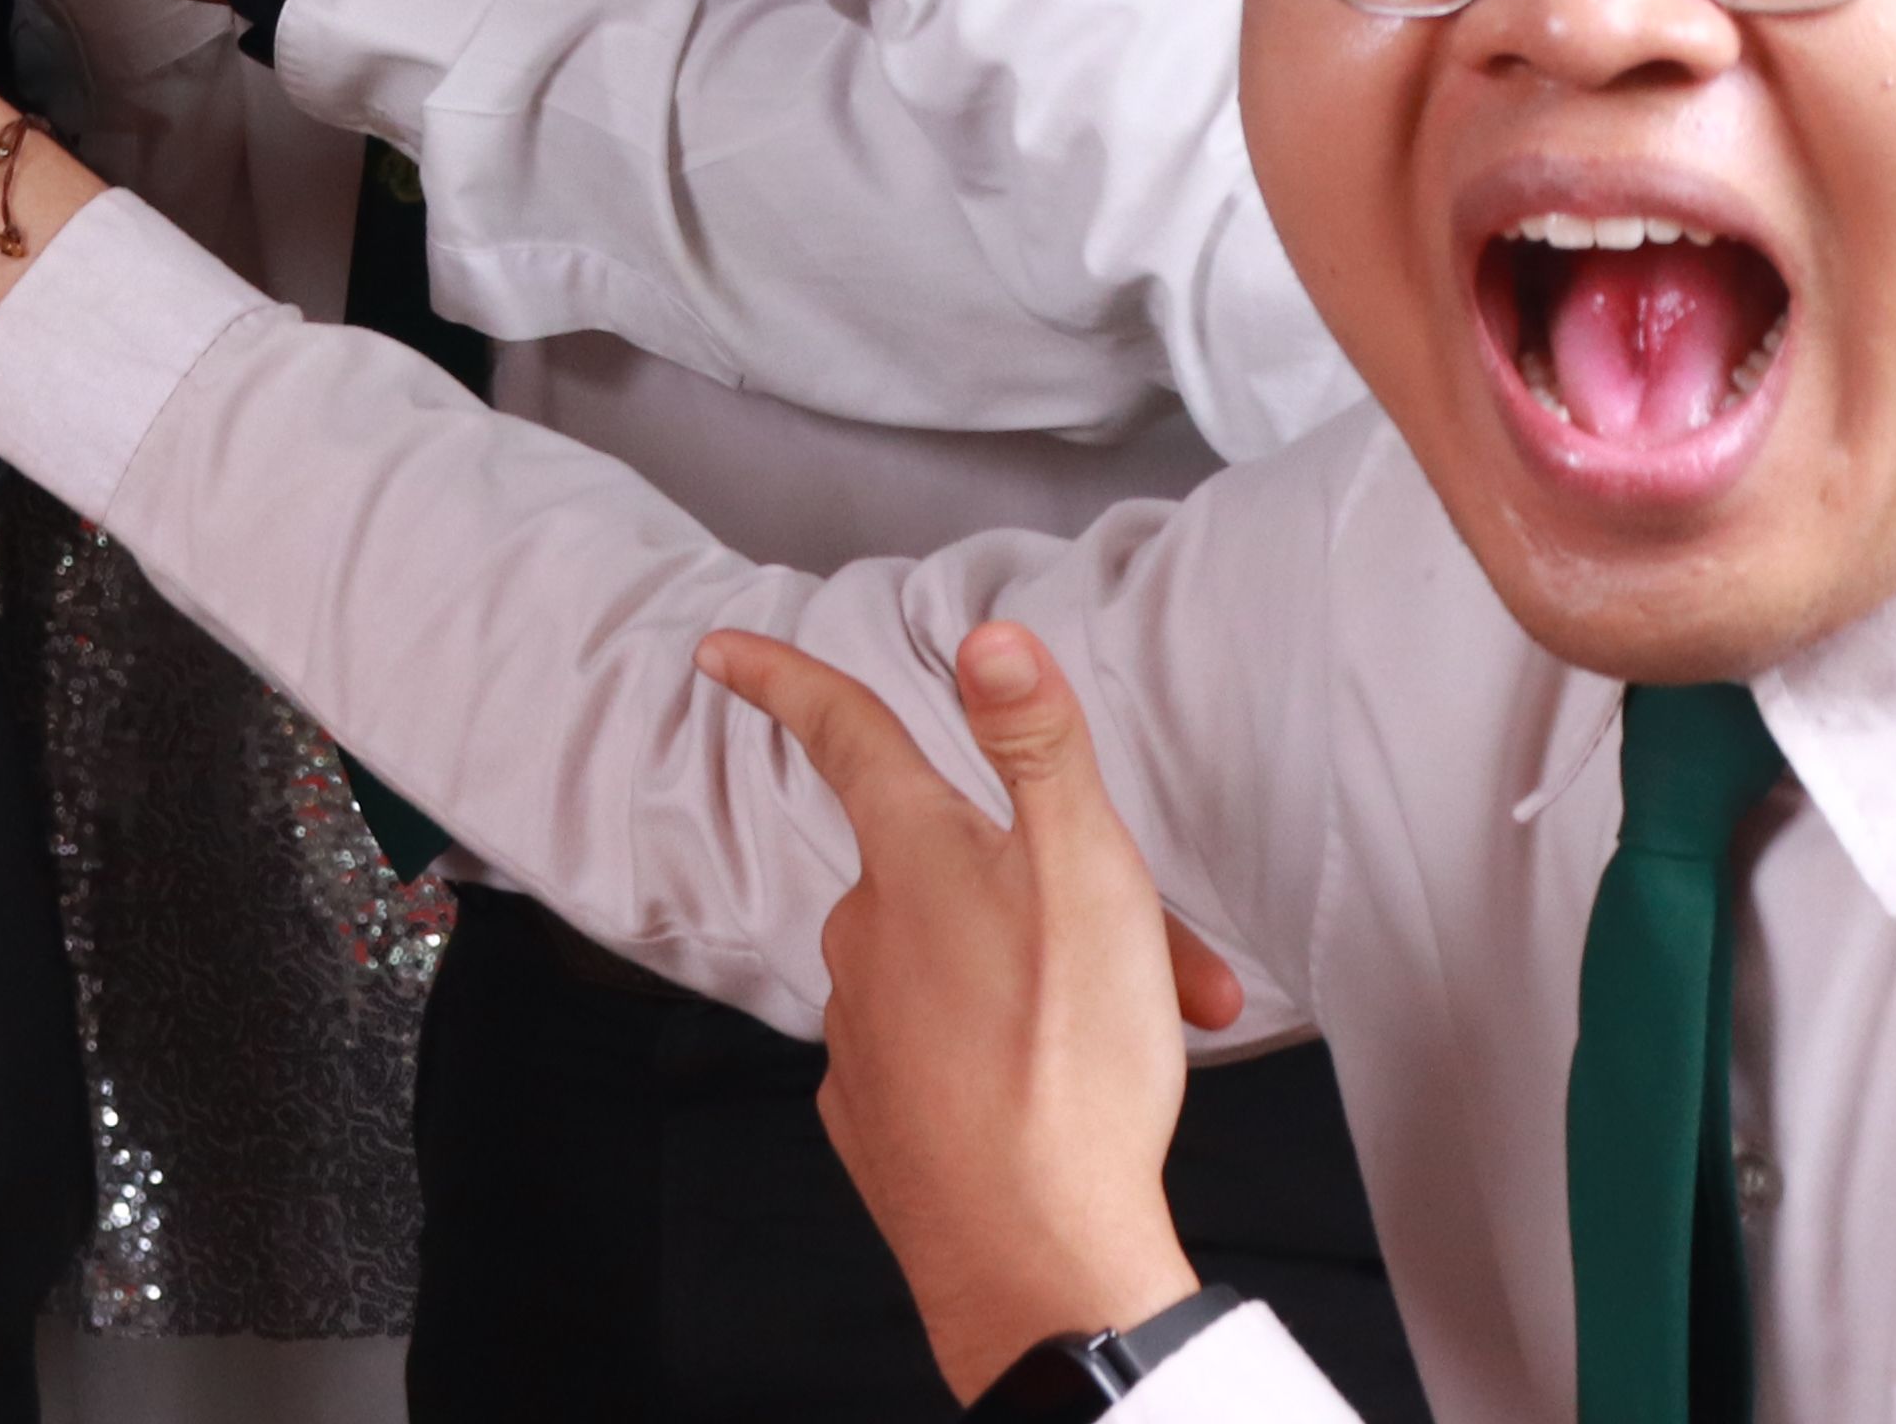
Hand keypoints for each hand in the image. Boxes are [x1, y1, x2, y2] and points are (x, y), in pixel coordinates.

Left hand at [701, 618, 1238, 1401]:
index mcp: (912, 859)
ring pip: (963, 966)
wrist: (1039, 1259)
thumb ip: (1039, 747)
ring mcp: (860, 1028)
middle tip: (1172, 973)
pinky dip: (1006, 1055)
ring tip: (1139, 1046)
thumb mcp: (1086, 875)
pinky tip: (1059, 1096)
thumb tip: (991, 635)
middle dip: (1059, 899)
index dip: (783, 678)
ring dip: (1050, 984)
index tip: (722, 651)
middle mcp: (864, 932)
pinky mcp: (874, 1113)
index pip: (841, 733)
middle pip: (955, 870)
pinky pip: (941, 1052)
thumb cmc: (1071, 1063)